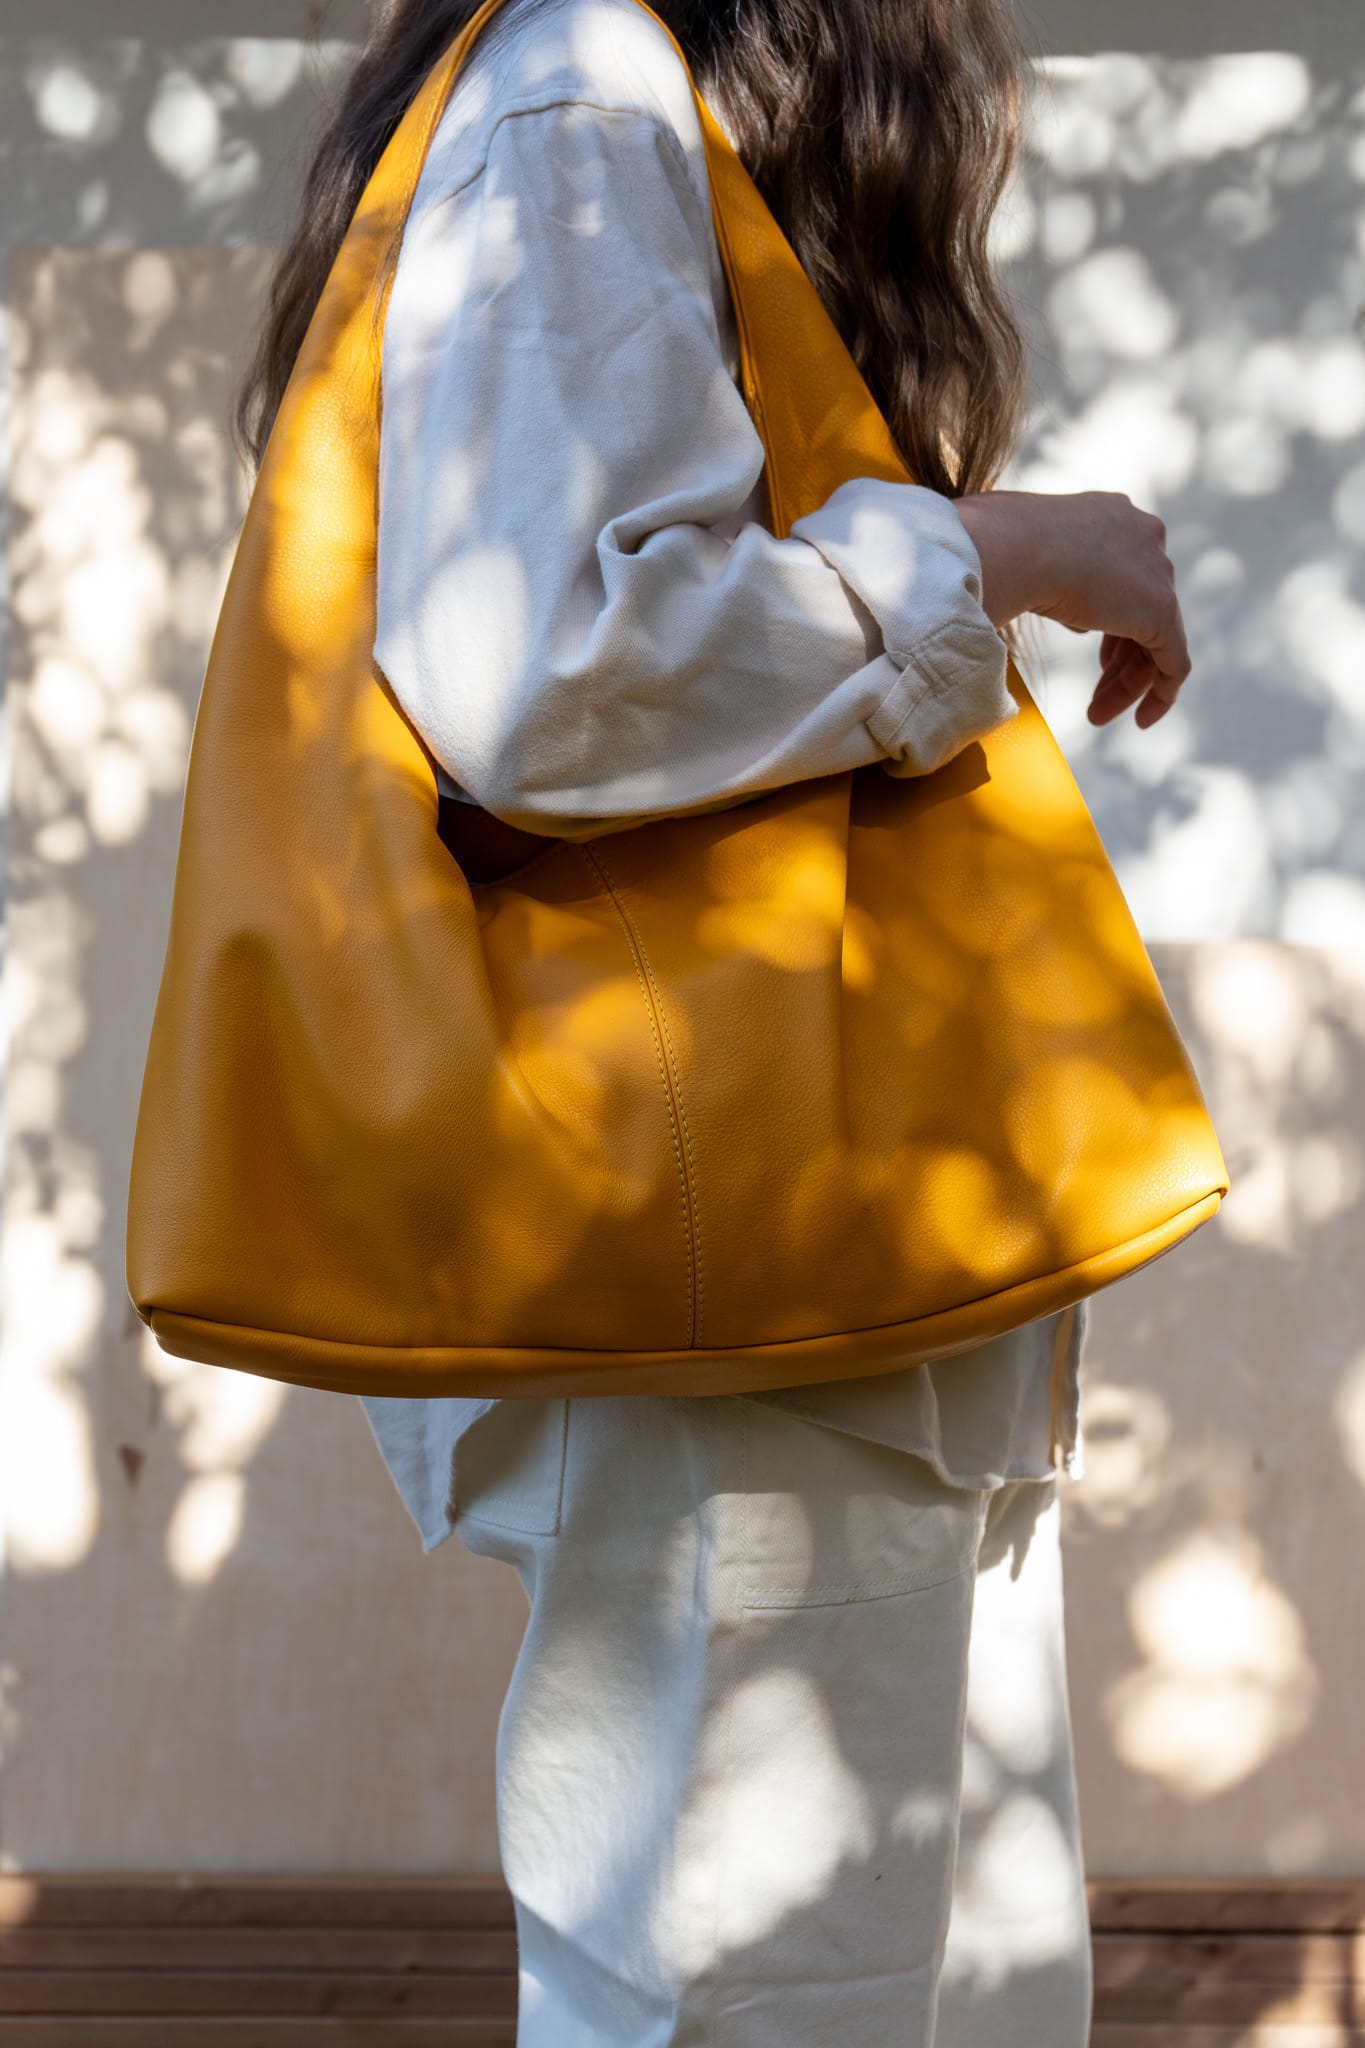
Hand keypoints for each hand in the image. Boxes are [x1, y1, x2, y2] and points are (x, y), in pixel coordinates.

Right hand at [955, 488, 1191, 728]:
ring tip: (1098, 715)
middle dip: (1118, 661)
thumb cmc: (1001, 547)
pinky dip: (1160, 693)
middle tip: (1095, 698)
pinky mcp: (1162, 610)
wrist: (1017, 547)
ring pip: (1155, 640)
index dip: (1110, 624)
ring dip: (1126, 684)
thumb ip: (1048, 574)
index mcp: (1114, 517)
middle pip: (1141, 612)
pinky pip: (1173, 662)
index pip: (1124, 579)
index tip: (1096, 657)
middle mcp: (1144, 538)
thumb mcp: (1027, 556)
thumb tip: (1047, 601)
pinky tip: (1142, 720)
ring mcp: (1157, 572)